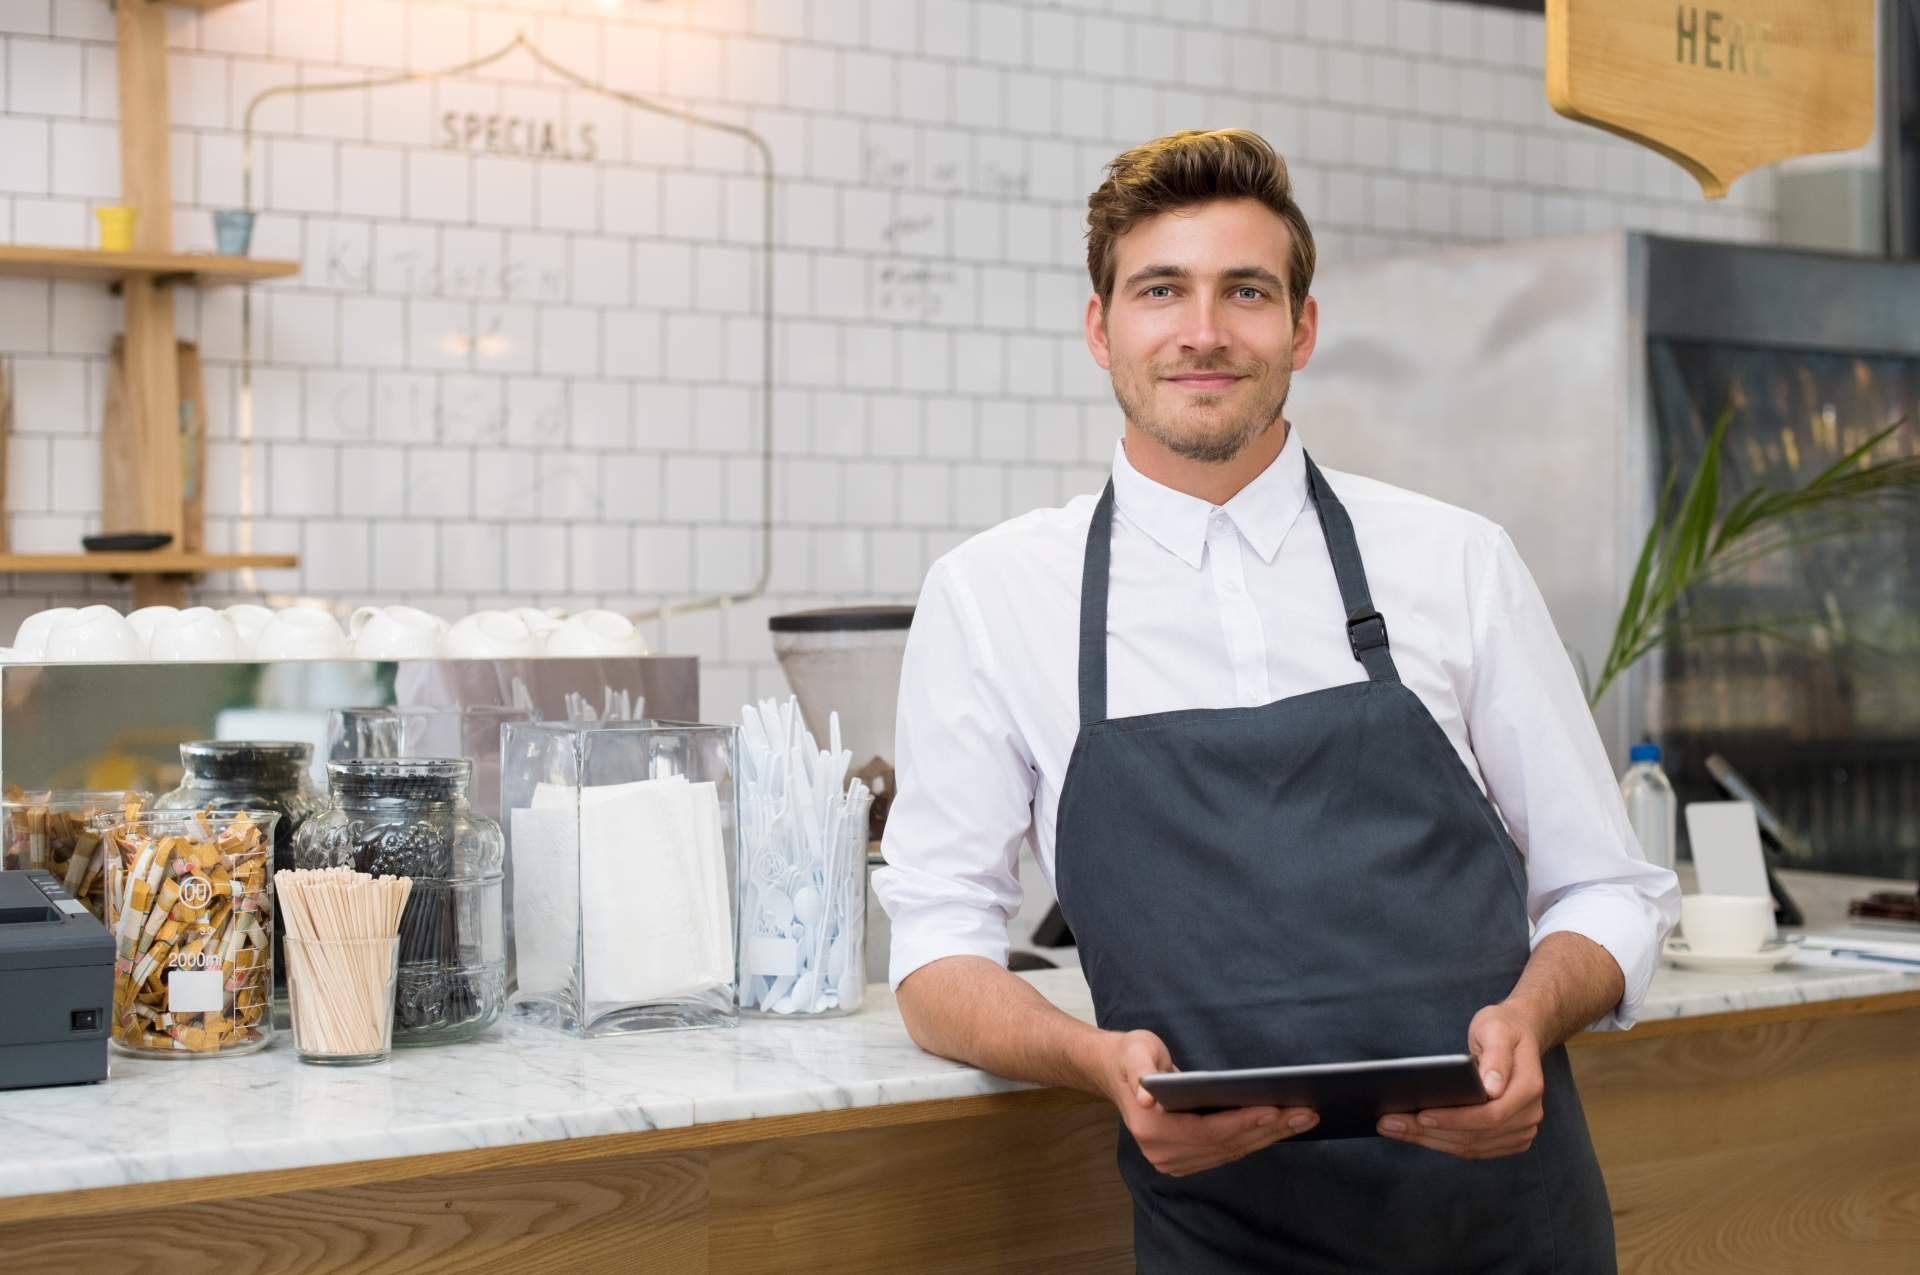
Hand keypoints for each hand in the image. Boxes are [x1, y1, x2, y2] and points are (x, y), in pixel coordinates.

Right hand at [1097, 1029, 1317, 1177]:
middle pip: (1226, 1144)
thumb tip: (1146, 1095)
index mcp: (1150, 1128)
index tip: (1276, 1109)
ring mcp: (1174, 1161)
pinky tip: (1279, 1127)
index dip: (1243, 1122)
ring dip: (1269, 1136)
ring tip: (1302, 1119)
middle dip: (1268, 1129)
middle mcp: (1162, 1153)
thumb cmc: (1132, 1056)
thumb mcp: (1135, 1050)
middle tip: (1306, 1113)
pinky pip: (1227, 1152)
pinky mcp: (1186, 1161)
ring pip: (1231, 1151)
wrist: (1117, 1074)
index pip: (1207, 1130)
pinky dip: (1255, 1139)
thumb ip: (1139, 1070)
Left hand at [1378, 1003, 1544, 1158]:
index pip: (1490, 1115)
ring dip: (1430, 1141)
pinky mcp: (1507, 1137)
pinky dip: (1442, 1143)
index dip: (1455, 1119)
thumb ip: (1496, 1057)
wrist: (1517, 1034)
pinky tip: (1415, 1134)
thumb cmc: (1503, 1029)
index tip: (1421, 1116)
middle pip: (1476, 1136)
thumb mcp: (1497, 1030)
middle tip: (1389, 1123)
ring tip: (1393, 1128)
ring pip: (1472, 1147)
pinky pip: (1473, 1148)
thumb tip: (1491, 1088)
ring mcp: (1520, 1130)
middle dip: (1429, 1133)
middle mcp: (1528, 1114)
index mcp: (1528, 1088)